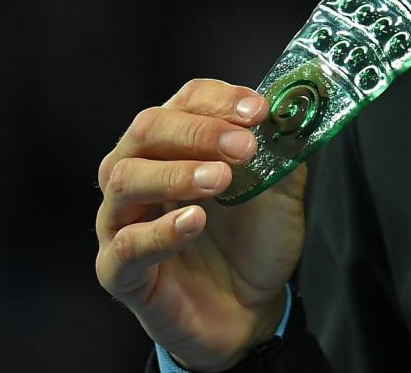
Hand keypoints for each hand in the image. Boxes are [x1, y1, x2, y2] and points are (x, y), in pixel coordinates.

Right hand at [95, 78, 307, 371]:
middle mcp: (138, 172)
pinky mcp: (119, 270)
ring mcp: (121, 220)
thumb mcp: (279, 193)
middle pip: (148, 129)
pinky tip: (193, 222)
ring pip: (125, 178)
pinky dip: (158, 230)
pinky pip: (125, 246)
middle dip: (198, 131)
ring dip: (176, 172)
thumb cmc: (252, 244)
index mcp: (175, 144)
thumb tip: (291, 114)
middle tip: (242, 146)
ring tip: (220, 180)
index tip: (258, 110)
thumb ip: (282, 154)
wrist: (249, 311)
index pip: (184, 101)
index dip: (219, 100)